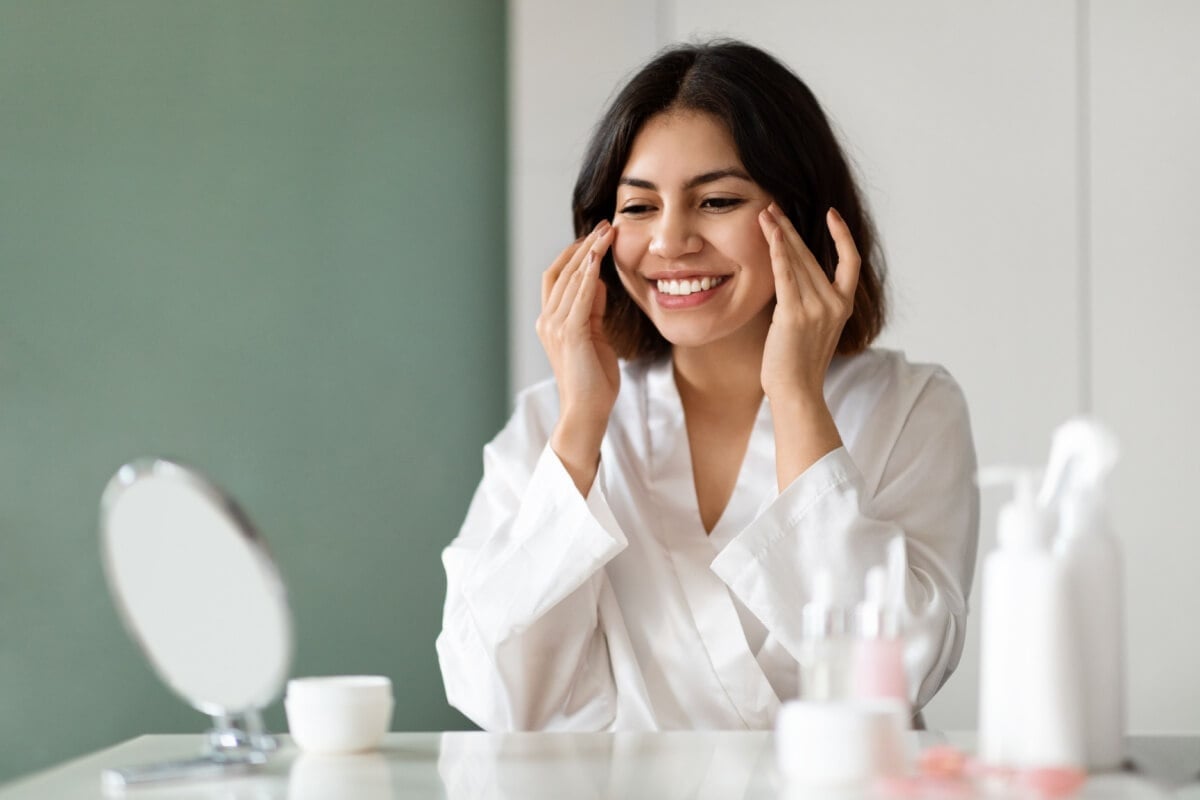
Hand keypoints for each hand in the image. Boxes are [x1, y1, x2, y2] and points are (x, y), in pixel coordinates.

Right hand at [536, 220, 618, 492]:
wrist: (588, 412)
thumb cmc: (594, 380)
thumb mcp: (595, 336)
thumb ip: (593, 309)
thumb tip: (599, 281)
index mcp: (551, 321)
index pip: (558, 276)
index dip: (575, 253)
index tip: (597, 235)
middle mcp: (547, 320)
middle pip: (562, 271)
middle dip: (584, 245)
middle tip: (605, 224)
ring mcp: (555, 327)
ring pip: (570, 278)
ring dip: (589, 253)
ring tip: (607, 232)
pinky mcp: (570, 334)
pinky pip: (579, 296)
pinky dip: (589, 274)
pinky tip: (600, 258)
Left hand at [757, 204, 860, 404]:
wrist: (795, 391)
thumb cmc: (797, 364)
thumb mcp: (813, 329)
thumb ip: (811, 303)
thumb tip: (793, 280)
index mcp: (843, 306)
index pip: (851, 262)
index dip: (843, 236)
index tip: (832, 215)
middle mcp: (835, 304)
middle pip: (813, 255)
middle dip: (791, 229)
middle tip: (773, 207)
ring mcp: (817, 308)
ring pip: (798, 261)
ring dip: (779, 234)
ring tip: (764, 214)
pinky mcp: (796, 314)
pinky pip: (787, 275)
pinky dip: (779, 252)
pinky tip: (773, 235)